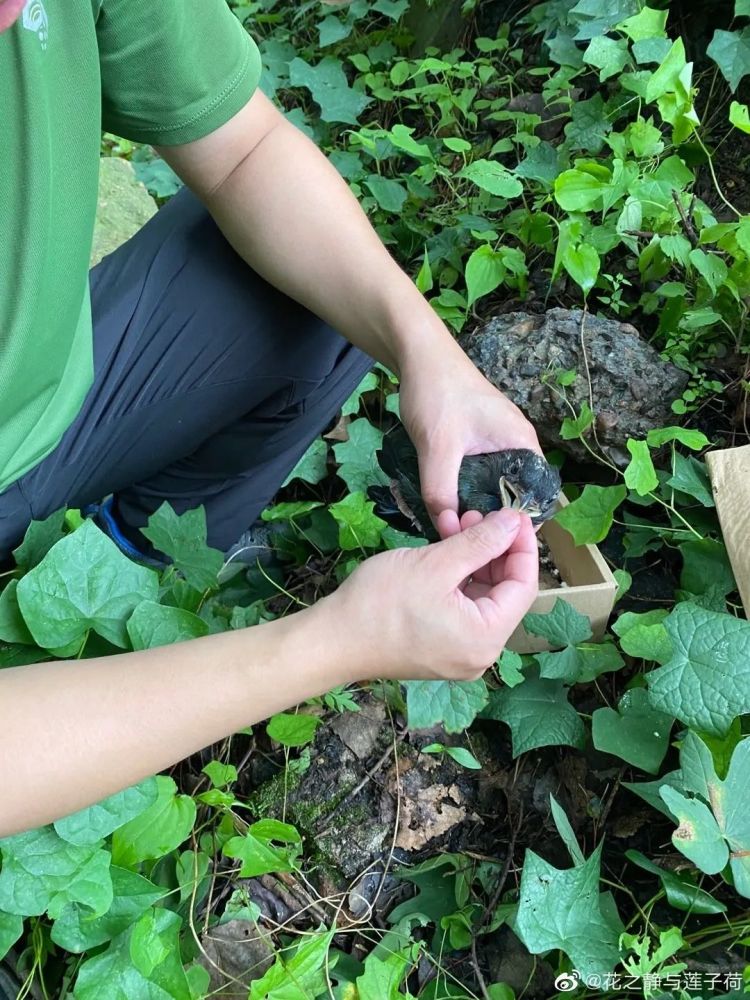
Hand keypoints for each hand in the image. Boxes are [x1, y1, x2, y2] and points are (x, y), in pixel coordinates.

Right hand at [319, 508, 537, 681]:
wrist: (330, 640)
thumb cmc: (380, 603)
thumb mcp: (436, 563)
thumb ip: (481, 542)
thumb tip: (514, 523)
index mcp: (486, 638)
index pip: (524, 586)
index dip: (522, 546)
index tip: (515, 513)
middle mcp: (480, 653)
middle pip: (503, 593)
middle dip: (492, 549)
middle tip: (475, 513)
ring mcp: (459, 654)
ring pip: (479, 597)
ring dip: (472, 559)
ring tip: (454, 523)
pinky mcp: (439, 649)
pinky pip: (460, 609)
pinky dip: (455, 578)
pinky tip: (442, 549)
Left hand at [398, 354, 541, 533]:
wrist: (419, 354)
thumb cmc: (437, 394)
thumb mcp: (438, 448)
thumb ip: (441, 492)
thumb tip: (445, 532)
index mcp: (523, 445)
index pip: (535, 497)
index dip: (516, 525)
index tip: (492, 546)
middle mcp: (518, 445)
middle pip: (514, 495)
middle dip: (493, 520)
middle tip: (469, 543)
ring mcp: (499, 442)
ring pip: (495, 487)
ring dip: (478, 506)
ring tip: (458, 529)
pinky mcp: (479, 441)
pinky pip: (480, 476)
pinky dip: (468, 491)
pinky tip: (449, 505)